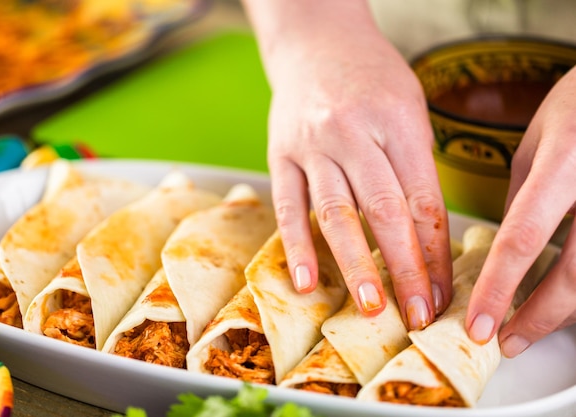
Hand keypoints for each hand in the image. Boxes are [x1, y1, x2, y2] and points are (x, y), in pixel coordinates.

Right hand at [243, 0, 452, 329]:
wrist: (317, 41)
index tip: (441, 293)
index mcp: (398, 122)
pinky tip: (305, 281)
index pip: (423, 200)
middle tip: (416, 314)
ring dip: (355, 265)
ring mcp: (313, 144)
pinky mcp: (280, 153)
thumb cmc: (371, 80)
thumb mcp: (410, 110)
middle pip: (385, 211)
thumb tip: (425, 239)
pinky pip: (287, 205)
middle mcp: (355, 133)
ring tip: (371, 307)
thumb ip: (415, 168)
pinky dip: (296, 246)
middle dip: (404, 269)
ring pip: (336, 213)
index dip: (434, 253)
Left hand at [466, 67, 575, 355]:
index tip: (478, 323)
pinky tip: (565, 298)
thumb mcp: (537, 143)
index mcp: (564, 163)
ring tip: (533, 327)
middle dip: (538, 317)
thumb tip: (504, 247)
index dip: (499, 288)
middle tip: (506, 340)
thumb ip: (522, 196)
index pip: (523, 238)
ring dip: (566, 311)